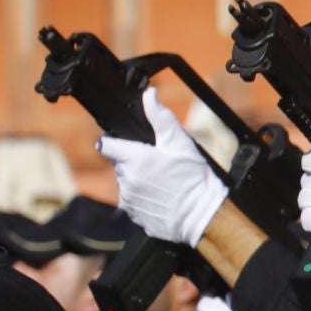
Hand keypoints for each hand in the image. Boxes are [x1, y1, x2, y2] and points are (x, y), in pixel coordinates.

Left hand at [96, 88, 227, 246]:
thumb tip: (149, 95)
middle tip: (158, 166)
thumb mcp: (180, 143)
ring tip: (163, 184)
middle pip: (121, 165)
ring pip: (127, 184)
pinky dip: (144, 200)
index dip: (112, 142)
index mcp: (133, 159)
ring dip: (139, 182)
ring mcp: (128, 199)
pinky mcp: (134, 215)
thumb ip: (160, 117)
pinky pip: (134, 203)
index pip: (106, 145)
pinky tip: (163, 198)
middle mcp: (126, 179)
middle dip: (134, 163)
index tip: (121, 143)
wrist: (204, 215)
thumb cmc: (194, 178)